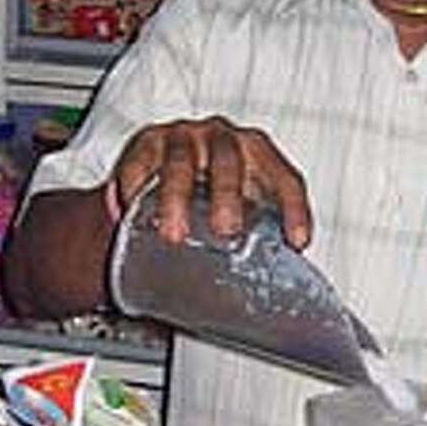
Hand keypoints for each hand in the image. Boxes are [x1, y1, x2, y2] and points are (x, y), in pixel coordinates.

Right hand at [111, 115, 310, 248]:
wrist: (163, 169)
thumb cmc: (210, 192)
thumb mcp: (239, 207)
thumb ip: (256, 236)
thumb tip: (276, 288)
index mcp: (257, 153)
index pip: (283, 177)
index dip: (293, 208)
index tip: (296, 242)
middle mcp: (223, 139)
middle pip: (229, 162)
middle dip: (228, 196)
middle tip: (225, 230)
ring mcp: (184, 137)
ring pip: (180, 163)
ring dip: (176, 199)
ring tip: (173, 235)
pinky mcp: (149, 143)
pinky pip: (140, 163)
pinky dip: (135, 188)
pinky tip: (129, 210)